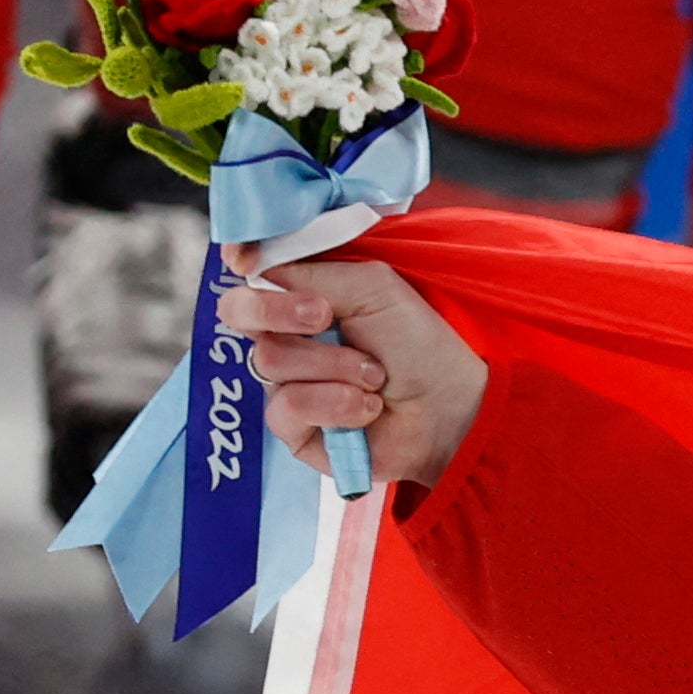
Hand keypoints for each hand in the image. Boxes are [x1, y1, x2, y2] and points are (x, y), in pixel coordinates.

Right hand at [219, 252, 487, 487]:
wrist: (451, 408)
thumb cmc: (419, 345)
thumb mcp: (371, 288)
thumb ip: (311, 273)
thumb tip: (252, 267)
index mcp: (300, 305)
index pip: (247, 284)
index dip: (243, 272)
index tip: (245, 263)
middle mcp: (287, 343)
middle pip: (241, 316)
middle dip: (283, 313)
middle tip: (324, 318)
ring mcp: (286, 386)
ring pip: (270, 362)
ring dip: (333, 366)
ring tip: (376, 377)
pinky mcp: (295, 430)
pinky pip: (288, 408)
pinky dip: (334, 403)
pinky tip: (368, 407)